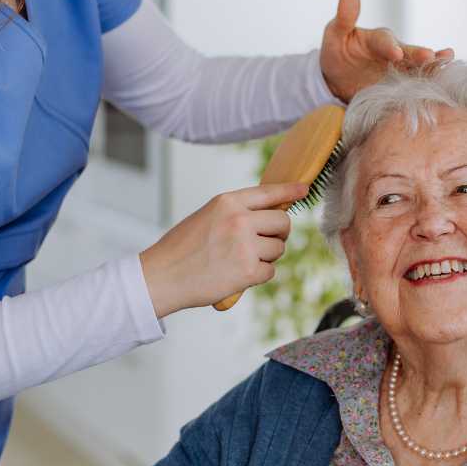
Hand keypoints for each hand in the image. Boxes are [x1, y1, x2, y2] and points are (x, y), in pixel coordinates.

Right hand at [139, 182, 307, 317]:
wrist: (162, 276)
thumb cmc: (181, 249)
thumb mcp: (206, 217)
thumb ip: (235, 213)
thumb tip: (267, 215)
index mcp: (227, 202)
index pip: (268, 192)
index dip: (290, 190)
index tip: (304, 189)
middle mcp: (239, 219)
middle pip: (282, 222)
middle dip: (278, 234)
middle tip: (264, 243)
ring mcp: (245, 245)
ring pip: (278, 249)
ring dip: (266, 257)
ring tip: (240, 261)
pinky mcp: (248, 270)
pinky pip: (270, 271)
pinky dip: (258, 276)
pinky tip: (237, 275)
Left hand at [319, 0, 454, 101]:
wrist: (339, 81)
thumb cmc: (338, 52)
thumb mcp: (335, 34)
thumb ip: (345, 17)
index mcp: (379, 40)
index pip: (385, 42)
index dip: (390, 47)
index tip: (396, 53)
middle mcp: (396, 53)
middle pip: (410, 54)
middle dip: (420, 55)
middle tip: (431, 57)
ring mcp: (401, 72)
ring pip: (420, 69)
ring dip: (433, 68)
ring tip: (448, 64)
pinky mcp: (403, 89)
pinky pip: (417, 88)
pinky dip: (429, 88)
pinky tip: (441, 89)